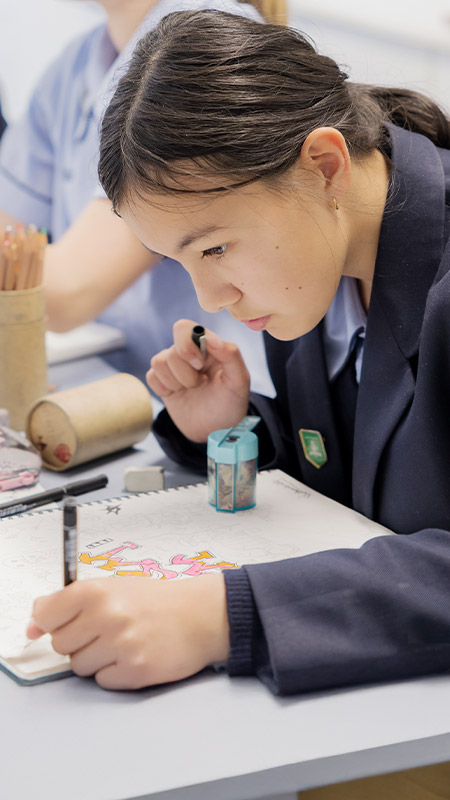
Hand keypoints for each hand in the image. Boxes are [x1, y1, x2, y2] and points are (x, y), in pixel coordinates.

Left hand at [26, 574, 229, 689]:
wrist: (200, 615)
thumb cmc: (155, 601)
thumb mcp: (112, 587)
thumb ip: (69, 603)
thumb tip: (31, 626)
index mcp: (95, 591)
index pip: (45, 616)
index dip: (53, 622)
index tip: (64, 622)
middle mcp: (106, 616)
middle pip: (61, 645)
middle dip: (79, 640)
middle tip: (106, 629)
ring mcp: (121, 645)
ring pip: (80, 666)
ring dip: (97, 658)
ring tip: (123, 642)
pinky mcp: (135, 671)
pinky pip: (103, 681)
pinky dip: (115, 672)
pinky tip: (134, 655)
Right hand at [146, 319, 249, 440]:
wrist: (215, 430)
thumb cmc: (230, 403)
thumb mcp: (240, 381)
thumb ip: (231, 354)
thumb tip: (210, 339)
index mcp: (207, 346)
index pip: (184, 328)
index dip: (187, 346)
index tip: (200, 366)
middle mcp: (189, 353)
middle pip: (171, 348)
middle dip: (183, 369)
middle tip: (198, 383)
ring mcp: (174, 367)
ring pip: (158, 361)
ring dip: (176, 381)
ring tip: (191, 390)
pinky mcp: (162, 381)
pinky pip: (151, 375)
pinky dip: (164, 388)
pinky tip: (178, 394)